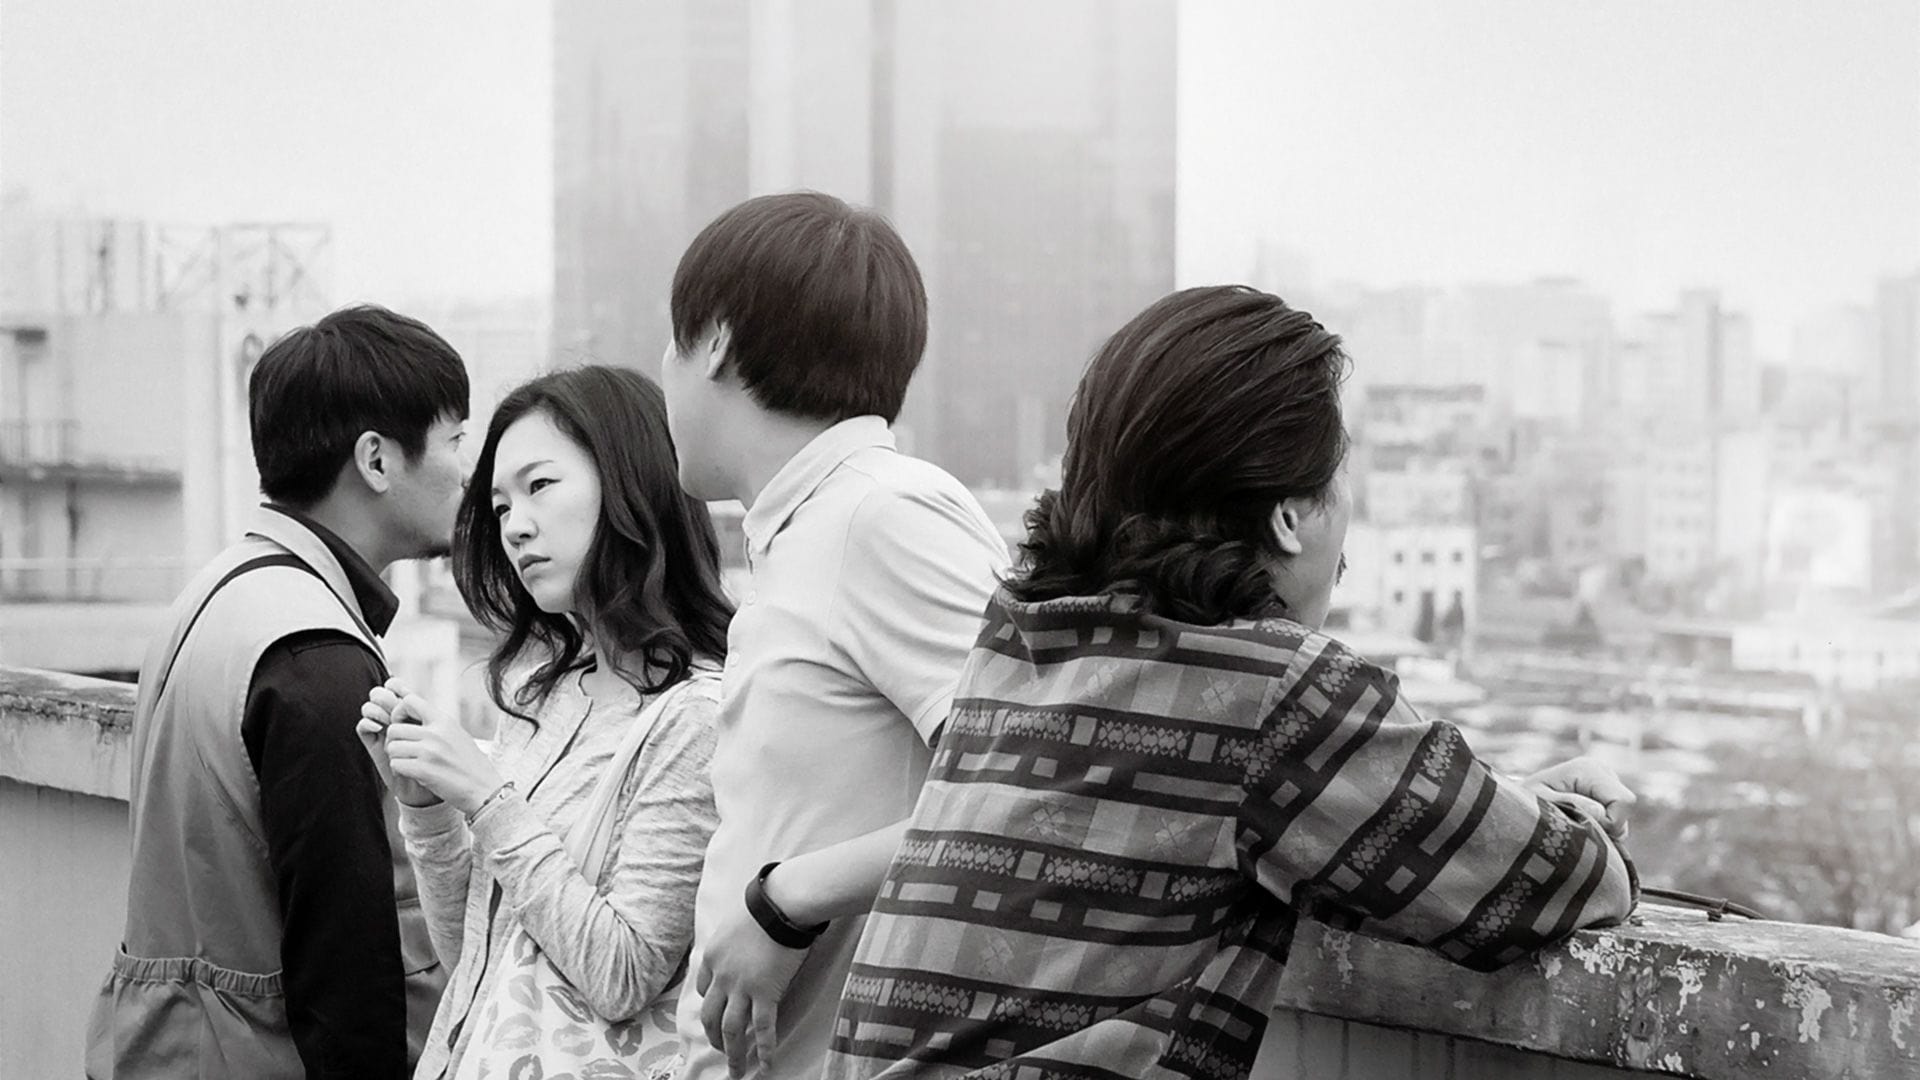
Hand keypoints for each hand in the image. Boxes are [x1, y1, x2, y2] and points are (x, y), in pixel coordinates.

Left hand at [366, 677, 504, 815]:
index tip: (404, 725)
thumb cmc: (470, 763)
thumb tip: (411, 714)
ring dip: (396, 757)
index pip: (409, 702)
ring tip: (409, 762)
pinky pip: (395, 764)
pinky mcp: (423, 771)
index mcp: (444, 721)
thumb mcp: (457, 734)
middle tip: (404, 750)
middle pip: (394, 729)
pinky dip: (400, 770)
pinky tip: (412, 773)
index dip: (399, 712)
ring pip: (392, 748)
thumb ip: (436, 724)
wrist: (484, 788)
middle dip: (394, 741)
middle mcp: (435, 733)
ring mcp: (429, 752)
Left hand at [696, 879, 810, 1078]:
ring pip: (731, 1029)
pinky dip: (764, 1050)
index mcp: (712, 958)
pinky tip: (766, 1067)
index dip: (711, 1003)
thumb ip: (731, 939)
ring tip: (736, 1071)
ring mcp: (742, 987)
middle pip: (710, 1016)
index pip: (705, 989)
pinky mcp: (766, 993)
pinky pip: (763, 1028)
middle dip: (713, 1037)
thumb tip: (738, 940)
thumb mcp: (734, 921)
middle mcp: (722, 977)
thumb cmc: (763, 906)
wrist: (780, 905)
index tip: (717, 1012)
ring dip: (733, 1054)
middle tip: (720, 1049)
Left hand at [1522, 756, 1634, 839]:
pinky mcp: (1604, 793)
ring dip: (1603, 829)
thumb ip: (1570, 805)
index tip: (1584, 827)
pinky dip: (1602, 828)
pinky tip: (1581, 825)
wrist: (1518, 803)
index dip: (1610, 821)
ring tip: (1574, 825)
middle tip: (1577, 829)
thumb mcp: (1542, 805)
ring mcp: (1604, 781)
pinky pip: (1617, 819)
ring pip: (1622, 817)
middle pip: (1625, 809)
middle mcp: (1600, 770)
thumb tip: (1599, 811)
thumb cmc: (1527, 804)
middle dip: (1607, 826)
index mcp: (1587, 769)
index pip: (1623, 801)